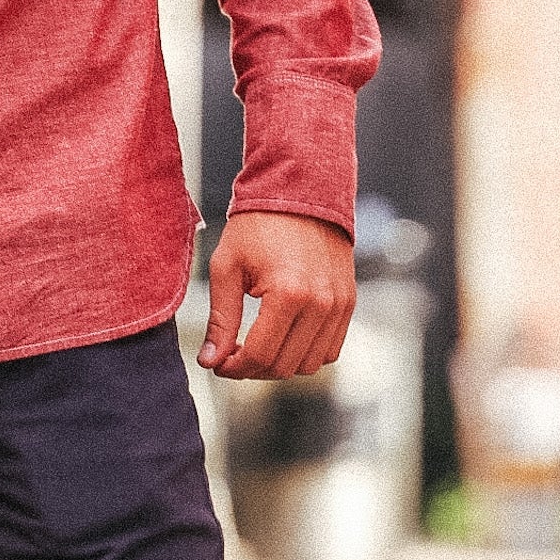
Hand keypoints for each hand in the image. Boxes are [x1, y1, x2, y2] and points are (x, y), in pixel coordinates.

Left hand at [197, 210, 353, 380]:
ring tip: (256, 345)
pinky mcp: (349, 303)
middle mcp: (320, 304)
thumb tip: (211, 359)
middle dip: (253, 369)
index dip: (234, 368)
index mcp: (288, 293)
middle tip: (231, 354)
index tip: (217, 363)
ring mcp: (339, 305)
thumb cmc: (258, 224)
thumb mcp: (227, 266)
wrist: (300, 191)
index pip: (260, 356)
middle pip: (284, 366)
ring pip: (309, 365)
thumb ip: (220, 318)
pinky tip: (282, 336)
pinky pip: (329, 349)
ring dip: (280, 364)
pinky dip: (305, 352)